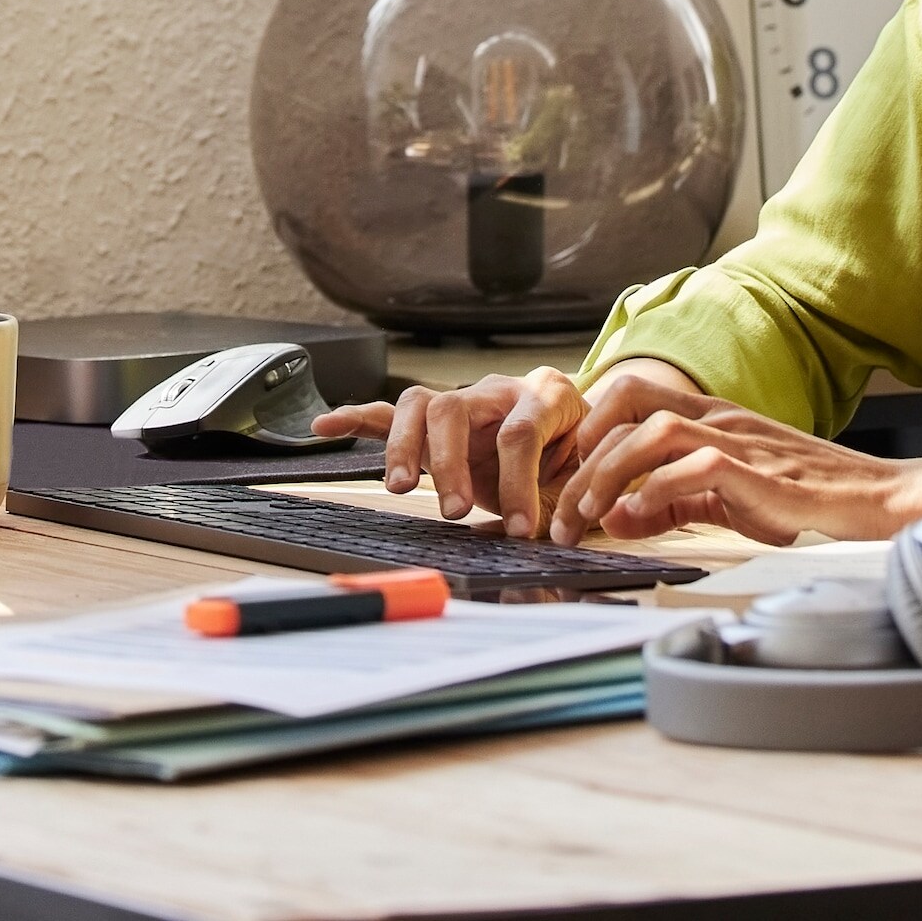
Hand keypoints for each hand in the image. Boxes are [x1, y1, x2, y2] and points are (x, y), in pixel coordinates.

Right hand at [309, 361, 706, 538]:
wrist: (584, 437)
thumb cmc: (587, 460)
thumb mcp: (595, 477)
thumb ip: (581, 500)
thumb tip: (565, 532)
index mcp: (548, 395)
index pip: (520, 431)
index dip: (520, 482)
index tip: (526, 531)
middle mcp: (499, 390)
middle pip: (456, 408)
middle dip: (450, 462)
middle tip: (454, 510)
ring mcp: (465, 401)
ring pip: (421, 406)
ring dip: (406, 448)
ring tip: (401, 488)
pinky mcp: (437, 422)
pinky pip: (391, 413)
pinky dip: (358, 419)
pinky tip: (326, 427)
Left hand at [547, 396, 921, 546]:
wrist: (869, 499)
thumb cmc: (799, 497)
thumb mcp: (722, 498)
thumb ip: (667, 502)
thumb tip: (613, 516)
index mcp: (708, 415)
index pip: (629, 393)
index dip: (588, 427)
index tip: (565, 474)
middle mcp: (718, 416)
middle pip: (628, 403)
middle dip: (584, 455)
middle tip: (563, 507)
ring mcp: (738, 438)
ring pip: (653, 429)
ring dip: (610, 470)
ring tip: (588, 513)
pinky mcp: (756, 470)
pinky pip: (694, 466)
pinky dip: (656, 489)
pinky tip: (637, 515)